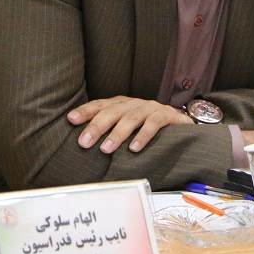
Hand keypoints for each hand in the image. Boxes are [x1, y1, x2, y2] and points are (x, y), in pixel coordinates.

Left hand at [67, 96, 191, 153]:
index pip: (100, 105)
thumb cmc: (149, 129)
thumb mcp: (127, 128)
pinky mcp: (166, 115)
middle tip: (84, 142)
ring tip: (106, 149)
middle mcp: (134, 104)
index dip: (86, 111)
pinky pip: (153, 123)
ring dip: (117, 133)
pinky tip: (134, 148)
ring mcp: (150, 108)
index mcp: (121, 105)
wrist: (182, 125)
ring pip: (131, 118)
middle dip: (97, 126)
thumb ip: (110, 132)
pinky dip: (143, 135)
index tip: (71, 119)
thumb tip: (84, 145)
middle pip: (112, 111)